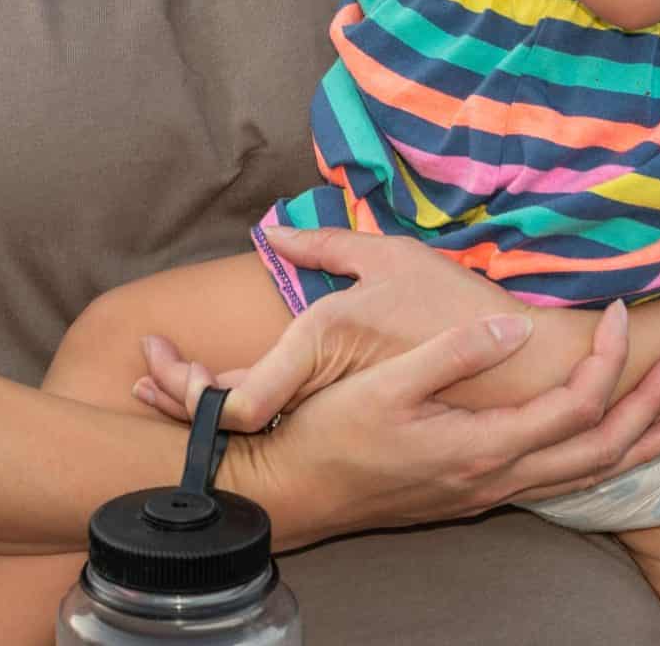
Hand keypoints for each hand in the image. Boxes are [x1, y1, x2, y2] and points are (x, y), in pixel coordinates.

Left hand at [138, 229, 515, 428]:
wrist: (520, 369)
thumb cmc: (455, 307)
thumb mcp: (389, 258)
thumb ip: (325, 244)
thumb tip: (272, 232)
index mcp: (322, 347)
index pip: (234, 398)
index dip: (185, 390)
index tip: (154, 361)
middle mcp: (322, 390)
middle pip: (231, 414)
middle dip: (178, 395)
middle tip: (139, 373)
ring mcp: (337, 416)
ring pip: (255, 425)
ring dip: (204, 408)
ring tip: (159, 387)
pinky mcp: (356, 427)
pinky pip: (289, 427)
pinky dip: (250, 415)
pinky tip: (230, 401)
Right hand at [139, 229, 659, 544]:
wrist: (296, 494)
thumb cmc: (331, 433)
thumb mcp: (386, 384)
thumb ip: (454, 354)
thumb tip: (515, 327)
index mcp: (484, 445)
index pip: (576, 405)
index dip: (611, 360)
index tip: (625, 314)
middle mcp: (499, 477)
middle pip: (602, 448)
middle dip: (653, 406)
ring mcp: (490, 491)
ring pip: (587, 474)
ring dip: (639, 442)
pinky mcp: (477, 492)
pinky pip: (563, 482)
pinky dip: (603, 460)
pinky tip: (610, 445)